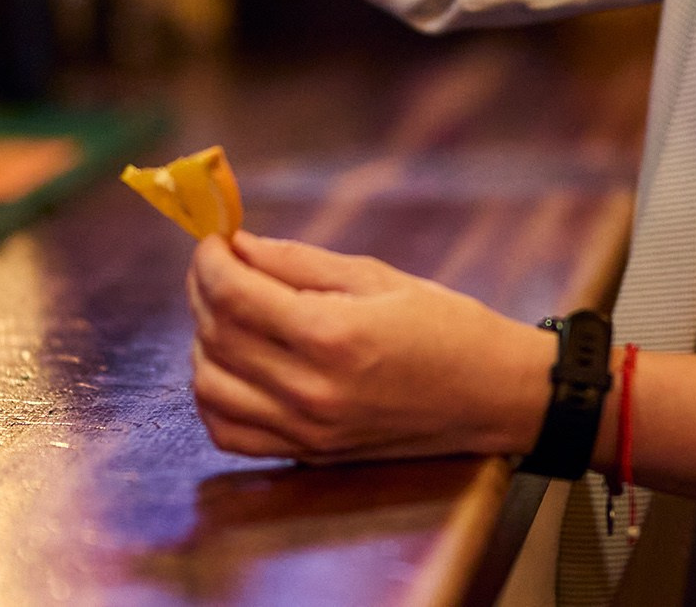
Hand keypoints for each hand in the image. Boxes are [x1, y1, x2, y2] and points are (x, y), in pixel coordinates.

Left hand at [186, 231, 555, 464]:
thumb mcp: (376, 276)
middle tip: (217, 266)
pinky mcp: (308, 454)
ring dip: (203, 343)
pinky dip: (214, 398)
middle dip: (202, 291)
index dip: (210, 262)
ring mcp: (306, 431)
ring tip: (227, 313)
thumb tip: (238, 246)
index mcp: (332, 337)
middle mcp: (311, 391)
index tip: (212, 240)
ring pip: (209, 387)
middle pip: (216, 337)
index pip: (234, 295)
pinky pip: (229, 433)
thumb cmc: (446, 325)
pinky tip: (232, 366)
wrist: (493, 395)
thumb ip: (298, 262)